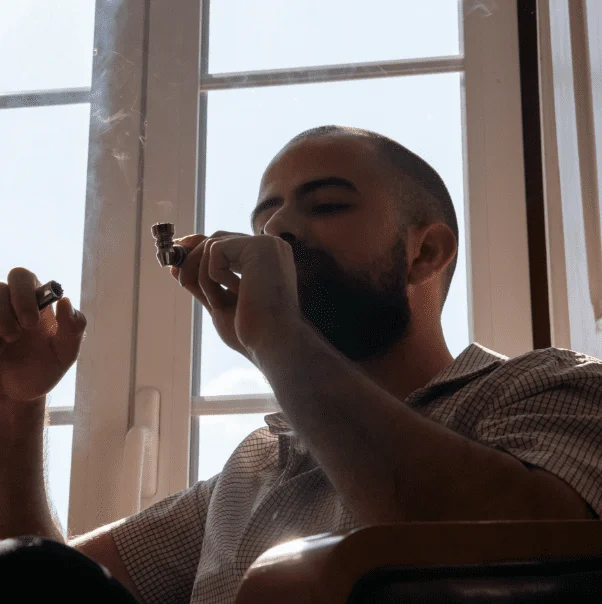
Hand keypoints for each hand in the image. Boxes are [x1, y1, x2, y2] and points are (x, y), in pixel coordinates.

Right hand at [0, 268, 86, 402]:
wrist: (17, 394)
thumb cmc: (44, 370)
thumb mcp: (64, 354)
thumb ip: (73, 328)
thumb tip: (66, 301)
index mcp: (34, 302)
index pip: (23, 278)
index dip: (24, 293)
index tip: (32, 323)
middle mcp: (7, 303)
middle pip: (1, 284)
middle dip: (10, 306)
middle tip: (18, 333)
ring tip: (5, 346)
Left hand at [171, 231, 299, 359]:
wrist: (271, 342)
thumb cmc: (252, 330)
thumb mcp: (220, 303)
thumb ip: (201, 283)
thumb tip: (176, 268)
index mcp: (266, 259)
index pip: (227, 244)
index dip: (199, 250)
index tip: (178, 263)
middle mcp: (269, 247)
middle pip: (216, 239)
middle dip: (191, 259)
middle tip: (178, 276)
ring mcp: (265, 245)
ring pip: (212, 245)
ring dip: (203, 277)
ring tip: (217, 302)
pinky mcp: (258, 247)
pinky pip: (215, 251)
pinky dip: (214, 276)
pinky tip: (237, 292)